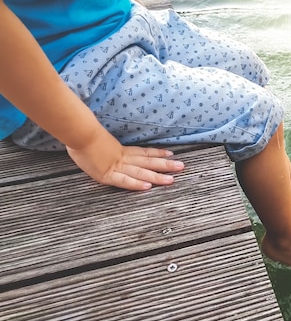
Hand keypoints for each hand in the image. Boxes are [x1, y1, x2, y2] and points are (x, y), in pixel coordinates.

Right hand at [66, 131, 184, 190]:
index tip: (170, 154)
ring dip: (157, 176)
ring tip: (171, 180)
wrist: (78, 133)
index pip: (143, 152)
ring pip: (141, 172)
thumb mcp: (97, 139)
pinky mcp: (107, 175)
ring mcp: (115, 167)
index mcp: (120, 150)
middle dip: (165, 165)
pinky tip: (148, 187)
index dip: (157, 154)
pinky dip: (136, 184)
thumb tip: (103, 143)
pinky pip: (124, 181)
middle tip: (181, 167)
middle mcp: (122, 158)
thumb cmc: (82, 134)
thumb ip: (104, 144)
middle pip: (147, 162)